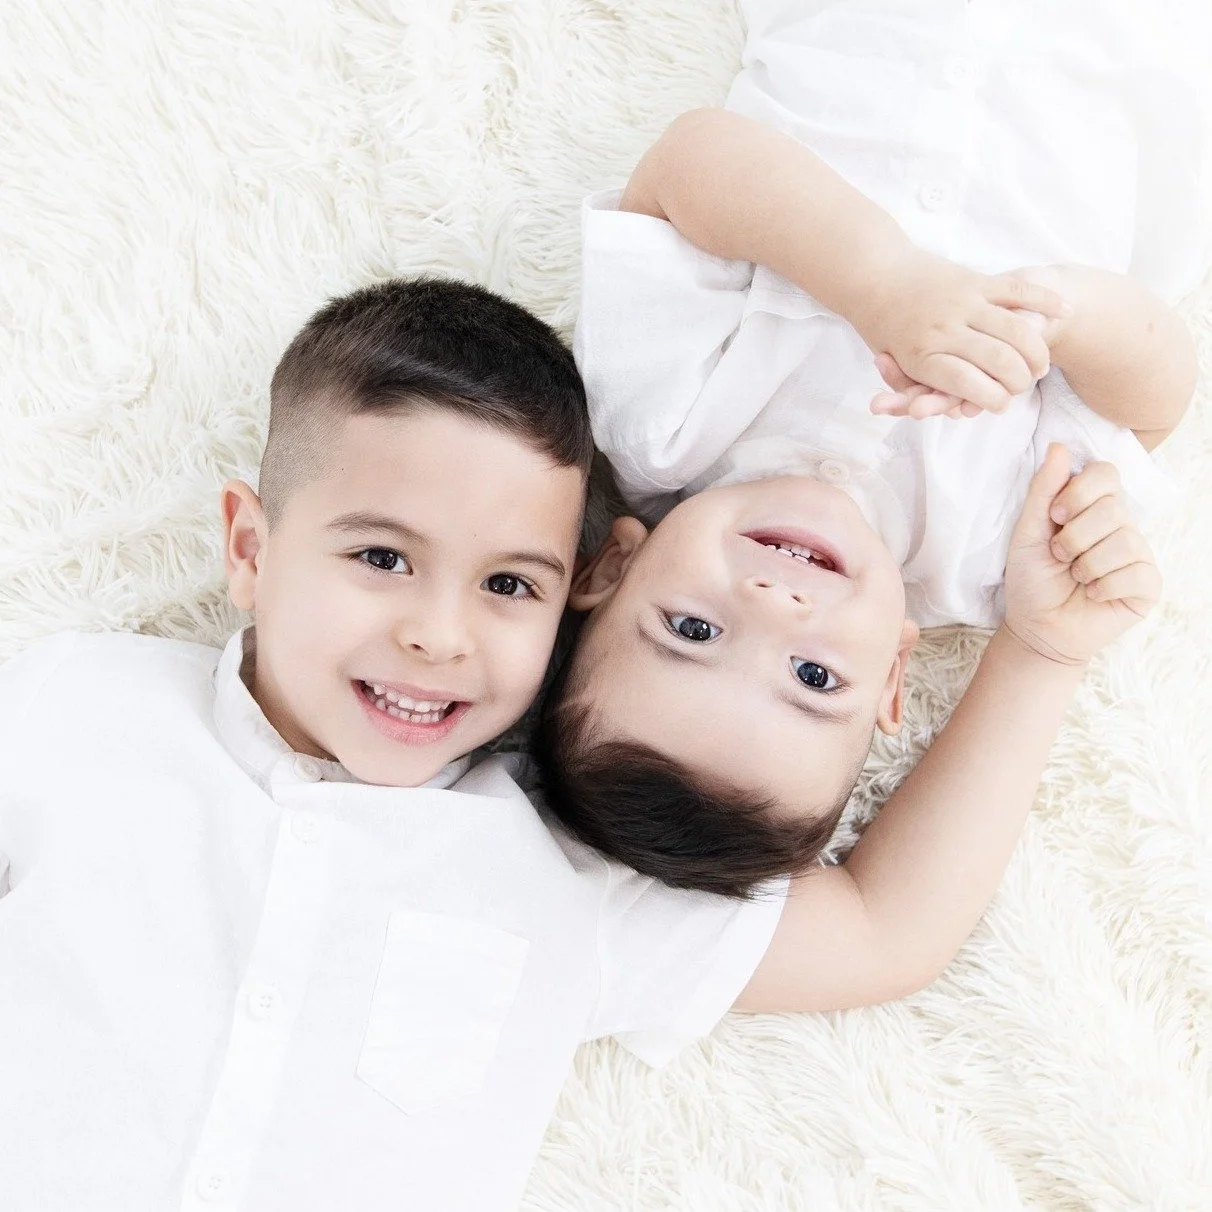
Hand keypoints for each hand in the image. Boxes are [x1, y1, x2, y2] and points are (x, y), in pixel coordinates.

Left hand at [852, 249, 1070, 414]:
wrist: (877, 273)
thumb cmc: (885, 329)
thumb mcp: (895, 365)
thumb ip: (924, 389)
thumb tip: (961, 411)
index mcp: (920, 355)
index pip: (966, 385)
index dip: (990, 399)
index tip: (1002, 406)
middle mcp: (943, 328)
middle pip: (997, 360)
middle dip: (1018, 380)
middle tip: (1025, 386)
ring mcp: (962, 301)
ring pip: (1014, 329)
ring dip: (1035, 350)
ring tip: (1041, 363)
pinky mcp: (975, 279)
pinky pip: (1017, 290)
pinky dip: (1044, 301)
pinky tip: (1063, 312)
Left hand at [1002, 444, 1160, 665]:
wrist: (1036, 628)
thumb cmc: (1031, 579)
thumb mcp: (1028, 531)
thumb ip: (1044, 490)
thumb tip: (1058, 446)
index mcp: (1092, 507)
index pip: (1105, 473)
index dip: (1079, 492)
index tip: (1054, 517)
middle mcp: (1119, 526)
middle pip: (1113, 508)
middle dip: (1075, 536)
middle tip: (1059, 556)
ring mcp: (1137, 555)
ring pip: (1125, 540)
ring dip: (1087, 564)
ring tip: (1074, 577)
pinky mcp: (1147, 585)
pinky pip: (1137, 572)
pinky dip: (1104, 585)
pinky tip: (1092, 594)